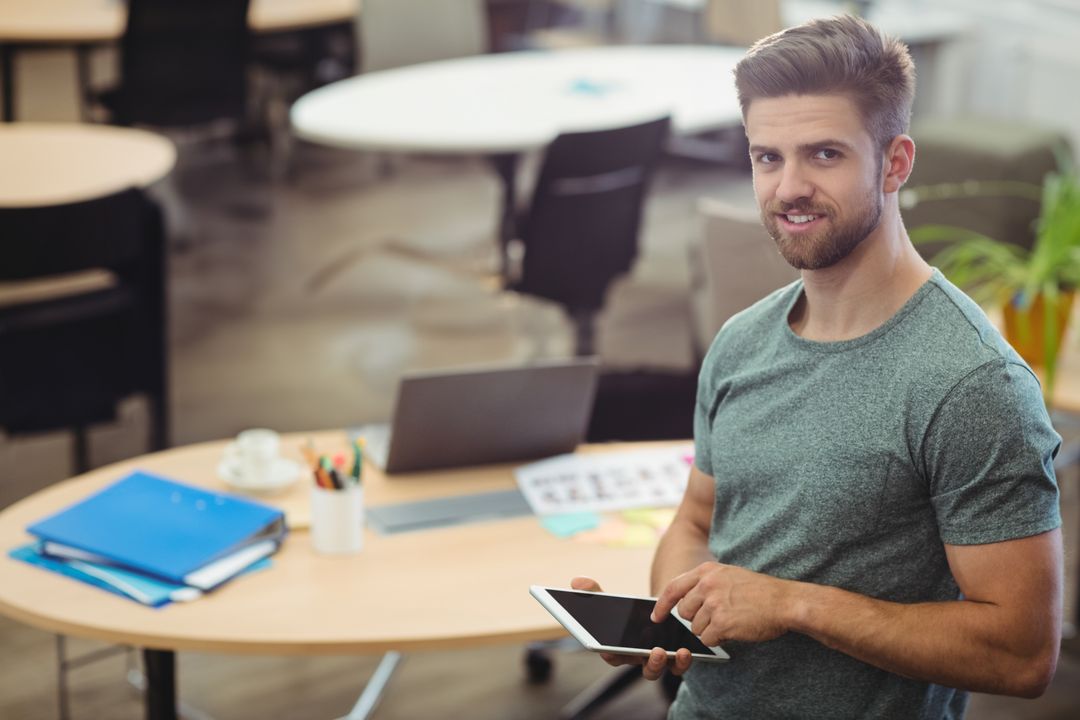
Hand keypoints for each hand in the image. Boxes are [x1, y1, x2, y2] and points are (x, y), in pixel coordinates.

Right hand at [570, 576, 692, 680]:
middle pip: (640, 667)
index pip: (611, 655)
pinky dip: (682, 661)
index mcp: (618, 648)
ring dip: (662, 663)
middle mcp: (637, 658)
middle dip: (649, 663)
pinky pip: (678, 666)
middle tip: (655, 651)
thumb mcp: (611, 601)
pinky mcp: (674, 658)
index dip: (609, 654)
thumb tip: (577, 581)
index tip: (608, 651)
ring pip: (657, 669)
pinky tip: (685, 650)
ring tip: (666, 651)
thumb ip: (595, 593)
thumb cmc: (629, 611)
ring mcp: (656, 660)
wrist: (655, 610)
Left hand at [652, 562, 793, 646]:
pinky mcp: (722, 623)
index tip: (656, 617)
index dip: (662, 605)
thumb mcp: (729, 576)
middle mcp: (707, 585)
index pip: (673, 587)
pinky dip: (718, 639)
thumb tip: (685, 601)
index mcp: (707, 571)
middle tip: (719, 617)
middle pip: (684, 612)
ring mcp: (714, 603)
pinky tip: (734, 630)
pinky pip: (707, 639)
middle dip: (697, 619)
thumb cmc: (760, 591)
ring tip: (732, 620)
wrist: (785, 602)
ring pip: (695, 628)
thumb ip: (706, 584)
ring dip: (710, 630)